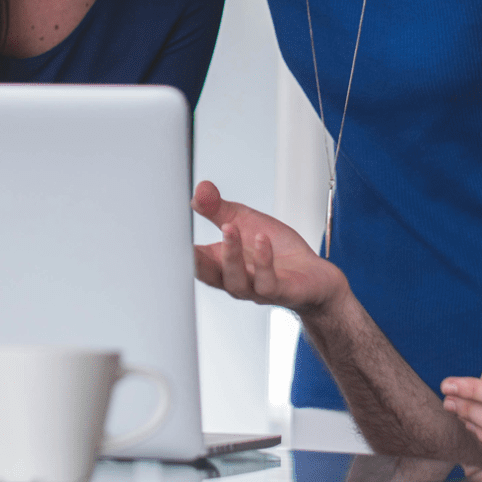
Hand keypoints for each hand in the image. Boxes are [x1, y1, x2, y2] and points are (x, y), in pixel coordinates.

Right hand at [191, 180, 345, 314]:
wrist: (314, 277)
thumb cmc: (277, 252)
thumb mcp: (244, 222)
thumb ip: (218, 208)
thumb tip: (200, 189)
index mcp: (221, 264)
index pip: (192, 259)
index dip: (177, 249)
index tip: (166, 231)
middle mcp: (234, 280)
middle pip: (207, 275)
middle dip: (195, 259)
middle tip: (186, 241)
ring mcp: (256, 289)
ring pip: (235, 281)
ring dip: (231, 254)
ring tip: (229, 227)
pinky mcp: (281, 292)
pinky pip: (267, 282)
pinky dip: (262, 261)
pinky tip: (261, 239)